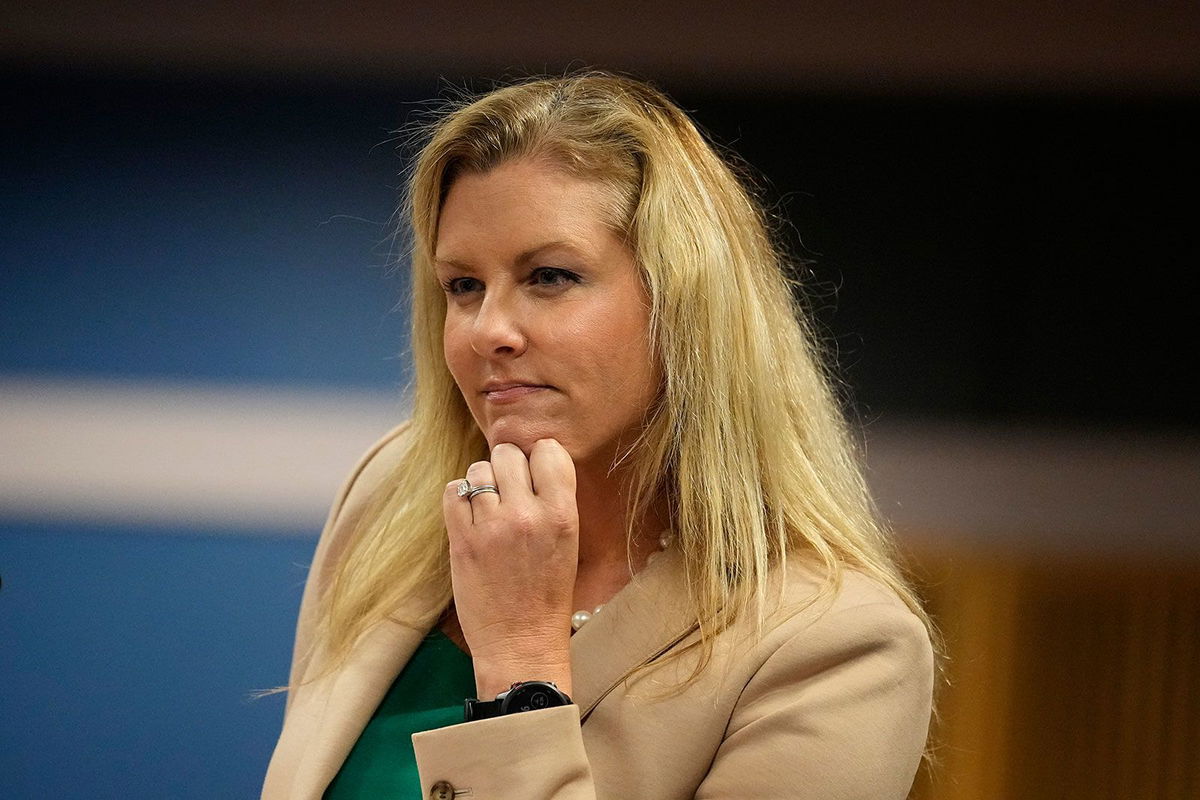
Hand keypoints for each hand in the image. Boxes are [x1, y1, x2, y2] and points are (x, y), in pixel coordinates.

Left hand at [442, 439, 578, 698]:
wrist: (521, 645)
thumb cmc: (547, 596)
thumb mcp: (568, 543)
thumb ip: (552, 500)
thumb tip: (530, 459)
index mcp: (562, 515)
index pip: (549, 451)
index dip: (538, 459)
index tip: (534, 475)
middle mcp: (528, 515)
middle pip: (509, 454)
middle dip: (507, 467)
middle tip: (508, 491)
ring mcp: (492, 527)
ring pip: (479, 470)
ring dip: (482, 483)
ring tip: (489, 509)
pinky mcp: (462, 541)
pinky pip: (453, 491)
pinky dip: (458, 497)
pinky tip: (469, 515)